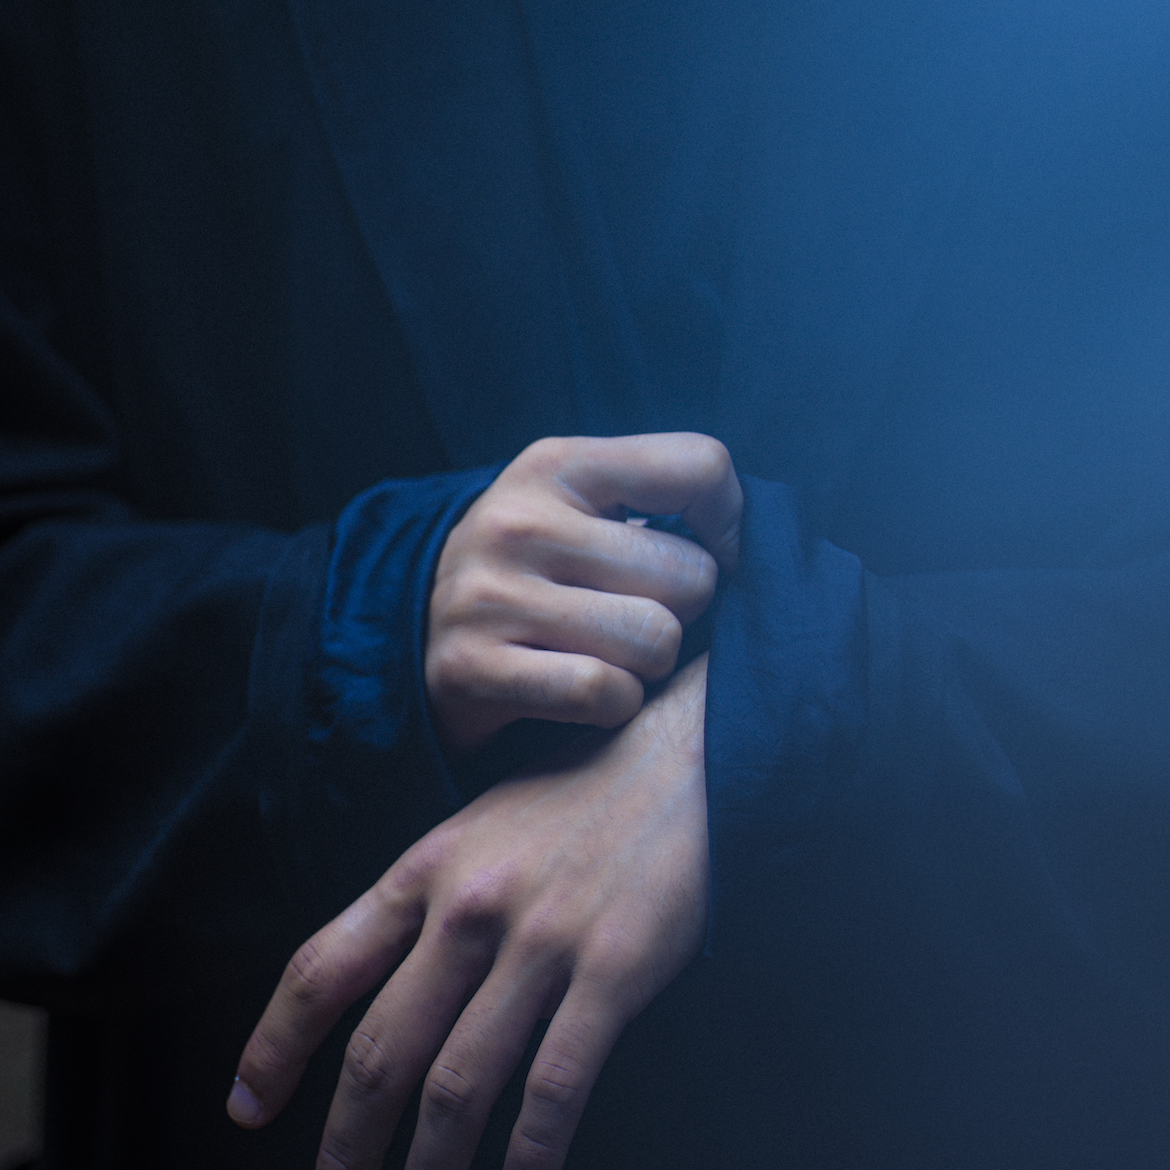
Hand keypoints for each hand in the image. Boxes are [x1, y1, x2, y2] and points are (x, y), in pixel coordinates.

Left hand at [226, 654, 710, 1169]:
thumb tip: (368, 999)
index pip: (321, 968)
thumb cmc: (577, 797)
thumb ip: (424, 903)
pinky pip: (558, 1084)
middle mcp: (470, 906)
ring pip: (460, 1085)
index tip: (248, 1113)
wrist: (685, 755)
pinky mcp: (617, 967)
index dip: (273, 1048)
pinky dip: (531, 1155)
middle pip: (382, 1052)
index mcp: (424, 870)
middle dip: (344, 1150)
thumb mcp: (476, 828)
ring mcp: (544, 939)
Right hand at [428, 432, 739, 749]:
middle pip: (689, 576)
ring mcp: (490, 595)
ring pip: (655, 641)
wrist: (418, 627)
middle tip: (642, 614)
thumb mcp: (583, 504)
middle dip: (684, 610)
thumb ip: (663, 501)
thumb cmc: (537, 566)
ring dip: (650, 665)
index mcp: (559, 464)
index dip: (730, 523)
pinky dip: (613, 705)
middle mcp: (519, 521)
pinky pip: (603, 694)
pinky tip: (587, 691)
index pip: (699, 465)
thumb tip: (751, 544)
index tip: (714, 556)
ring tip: (612, 652)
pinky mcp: (470, 669)